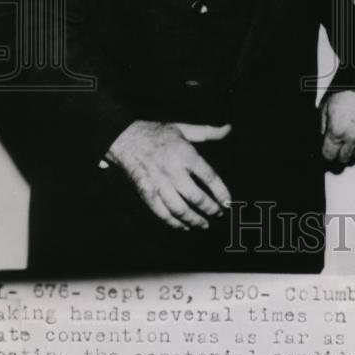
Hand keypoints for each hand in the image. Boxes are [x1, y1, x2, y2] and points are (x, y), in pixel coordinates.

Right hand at [105, 120, 231, 230]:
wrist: (126, 139)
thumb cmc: (158, 133)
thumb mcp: (184, 129)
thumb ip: (208, 132)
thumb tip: (229, 128)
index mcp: (185, 154)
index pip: (208, 177)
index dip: (220, 192)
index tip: (228, 202)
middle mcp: (173, 171)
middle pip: (196, 197)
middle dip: (210, 209)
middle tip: (218, 214)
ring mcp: (159, 184)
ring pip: (179, 209)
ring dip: (194, 220)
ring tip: (204, 224)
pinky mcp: (146, 193)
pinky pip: (162, 213)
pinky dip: (174, 223)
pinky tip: (184, 226)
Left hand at [320, 90, 354, 164]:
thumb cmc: (345, 90)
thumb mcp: (325, 107)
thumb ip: (323, 127)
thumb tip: (323, 138)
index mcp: (336, 131)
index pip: (329, 156)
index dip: (326, 153)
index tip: (327, 150)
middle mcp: (352, 137)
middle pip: (344, 159)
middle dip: (338, 154)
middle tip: (338, 146)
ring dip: (353, 149)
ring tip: (351, 138)